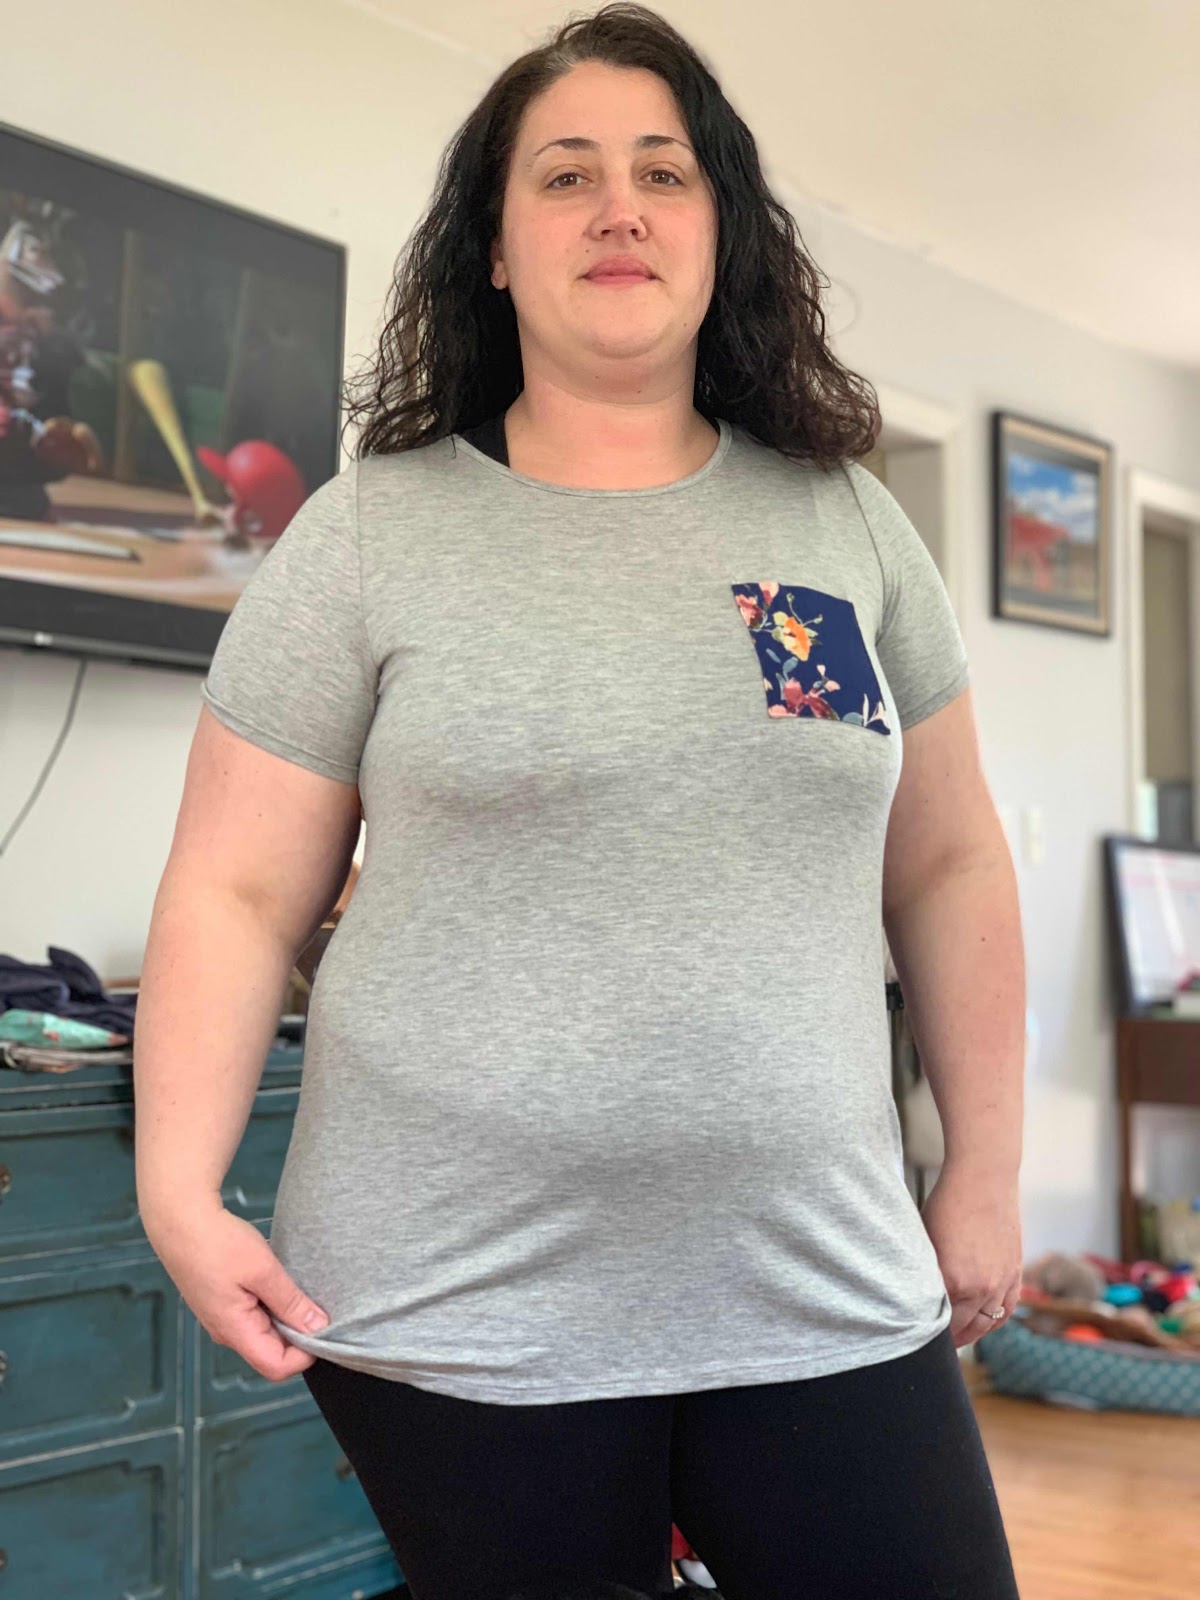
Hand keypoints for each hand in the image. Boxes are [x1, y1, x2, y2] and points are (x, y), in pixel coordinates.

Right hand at [142, 1198, 330, 1380]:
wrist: (180, 1220)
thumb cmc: (219, 1244)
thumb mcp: (263, 1271)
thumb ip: (291, 1302)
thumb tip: (318, 1328)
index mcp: (235, 1331)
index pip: (277, 1367)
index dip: (306, 1354)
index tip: (324, 1326)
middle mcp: (226, 1332)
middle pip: (271, 1352)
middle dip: (298, 1335)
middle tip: (316, 1303)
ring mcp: (221, 1318)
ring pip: (263, 1333)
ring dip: (285, 1317)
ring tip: (298, 1289)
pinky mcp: (220, 1302)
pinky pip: (253, 1316)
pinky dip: (271, 1305)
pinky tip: (278, 1282)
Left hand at [919, 1160, 1022, 1347]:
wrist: (984, 1178)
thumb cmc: (947, 1203)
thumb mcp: (925, 1240)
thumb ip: (926, 1273)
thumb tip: (916, 1295)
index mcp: (953, 1281)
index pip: (939, 1322)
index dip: (927, 1333)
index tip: (915, 1339)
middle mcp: (981, 1288)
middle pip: (963, 1329)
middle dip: (948, 1339)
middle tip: (932, 1346)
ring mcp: (1002, 1282)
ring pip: (986, 1324)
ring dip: (971, 1334)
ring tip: (956, 1339)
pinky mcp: (1015, 1273)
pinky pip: (1006, 1310)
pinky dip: (994, 1321)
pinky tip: (983, 1324)